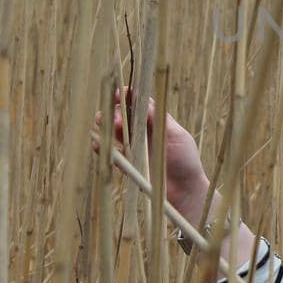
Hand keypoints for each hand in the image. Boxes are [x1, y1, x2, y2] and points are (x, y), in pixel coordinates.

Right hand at [93, 87, 210, 214]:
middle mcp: (143, 132)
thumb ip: (159, 120)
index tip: (120, 91)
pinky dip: (101, 147)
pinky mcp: (127, 164)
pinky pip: (110, 153)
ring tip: (107, 126)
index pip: (139, 103)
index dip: (128, 95)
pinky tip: (97, 144)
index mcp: (156, 121)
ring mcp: (134, 147)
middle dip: (116, 112)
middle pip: (123, 115)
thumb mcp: (176, 136)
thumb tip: (144, 100)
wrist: (185, 191)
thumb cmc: (186, 161)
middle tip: (118, 120)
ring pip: (114, 131)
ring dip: (107, 126)